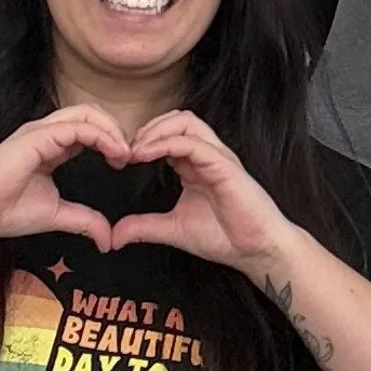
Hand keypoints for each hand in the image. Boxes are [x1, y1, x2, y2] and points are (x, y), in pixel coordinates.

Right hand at [0, 103, 134, 252]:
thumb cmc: (4, 211)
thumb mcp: (56, 215)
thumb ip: (84, 220)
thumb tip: (108, 239)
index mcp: (52, 146)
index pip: (90, 129)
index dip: (112, 141)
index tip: (126, 163)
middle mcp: (47, 133)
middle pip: (92, 114)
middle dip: (117, 130)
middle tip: (132, 156)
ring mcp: (41, 131)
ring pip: (87, 114)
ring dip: (112, 130)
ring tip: (125, 154)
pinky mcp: (36, 137)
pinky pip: (77, 127)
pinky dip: (101, 135)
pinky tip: (113, 153)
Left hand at [107, 111, 296, 267]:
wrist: (256, 250)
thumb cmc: (225, 237)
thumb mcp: (173, 229)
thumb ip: (144, 227)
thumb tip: (114, 235)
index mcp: (195, 166)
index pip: (169, 135)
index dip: (142, 141)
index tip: (120, 159)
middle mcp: (207, 156)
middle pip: (177, 119)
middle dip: (147, 128)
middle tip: (124, 150)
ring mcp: (217, 158)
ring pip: (186, 122)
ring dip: (155, 131)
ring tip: (135, 150)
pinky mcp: (225, 166)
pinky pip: (194, 144)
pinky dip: (166, 144)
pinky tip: (146, 156)